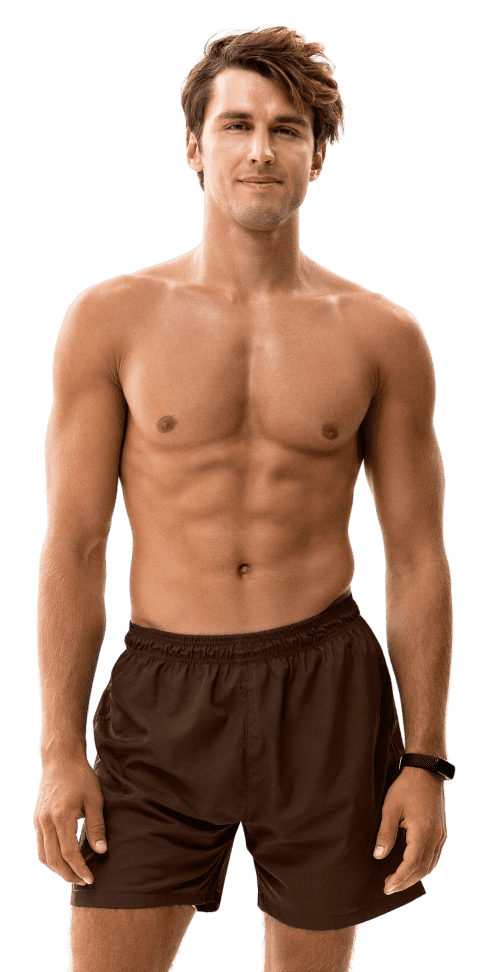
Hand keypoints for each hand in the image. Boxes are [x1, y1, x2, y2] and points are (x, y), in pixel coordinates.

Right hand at [32, 756, 107, 885]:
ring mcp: (39, 821)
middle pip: (53, 860)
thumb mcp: (94, 799)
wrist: (60, 760)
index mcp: (61, 817)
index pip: (68, 853)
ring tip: (74, 874)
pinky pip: (40, 846)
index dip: (79, 869)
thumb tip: (101, 851)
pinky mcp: (37, 819)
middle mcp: (46, 822)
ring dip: (57, 869)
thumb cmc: (80, 777)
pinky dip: (50, 858)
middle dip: (68, 875)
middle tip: (83, 881)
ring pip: (43, 856)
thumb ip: (97, 826)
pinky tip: (63, 859)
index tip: (90, 879)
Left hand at [373, 766, 447, 893]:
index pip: (411, 863)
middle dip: (406, 882)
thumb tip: (379, 856)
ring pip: (430, 865)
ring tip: (398, 881)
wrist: (426, 771)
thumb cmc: (406, 787)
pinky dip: (424, 867)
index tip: (387, 887)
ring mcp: (441, 835)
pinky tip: (412, 868)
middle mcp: (436, 836)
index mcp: (423, 831)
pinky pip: (435, 857)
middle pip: (423, 869)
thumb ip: (386, 833)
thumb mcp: (390, 808)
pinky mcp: (442, 832)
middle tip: (389, 888)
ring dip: (415, 876)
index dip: (399, 878)